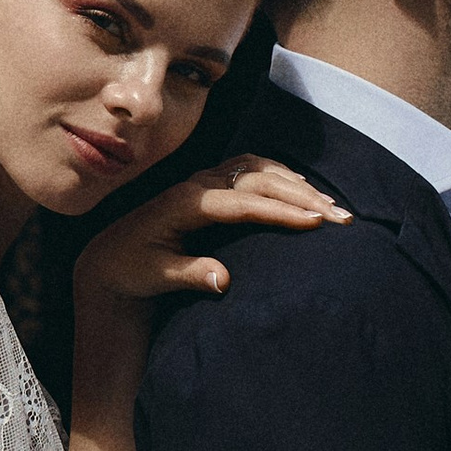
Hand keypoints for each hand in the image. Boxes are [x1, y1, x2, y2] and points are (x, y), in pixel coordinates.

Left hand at [74, 155, 348, 306]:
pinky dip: (283, 177)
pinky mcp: (213, 184)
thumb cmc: (133, 269)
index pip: (243, 203)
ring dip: (298, 185)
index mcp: (186, 203)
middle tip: (340, 218)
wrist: (110, 254)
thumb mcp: (155, 276)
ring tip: (332, 207)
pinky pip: (254, 169)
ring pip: (261, 171)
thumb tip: (225, 281)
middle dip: (303, 197)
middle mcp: (199, 184)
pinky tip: (305, 191)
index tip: (315, 222)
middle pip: (260, 181)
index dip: (280, 211)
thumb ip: (189, 274)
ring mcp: (207, 180)